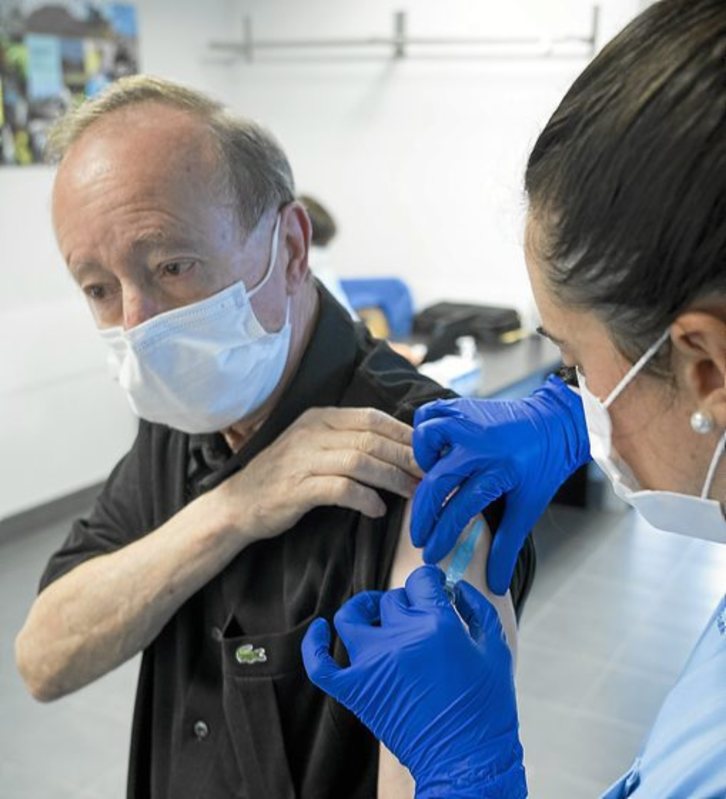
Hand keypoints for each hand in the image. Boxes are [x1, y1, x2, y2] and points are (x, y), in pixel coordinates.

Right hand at [216, 407, 421, 541]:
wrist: (238, 503)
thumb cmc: (284, 477)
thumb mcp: (314, 447)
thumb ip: (348, 441)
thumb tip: (398, 448)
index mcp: (319, 417)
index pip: (372, 417)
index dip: (404, 433)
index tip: (429, 451)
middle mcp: (312, 433)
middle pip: (371, 438)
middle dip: (406, 456)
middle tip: (430, 474)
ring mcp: (303, 459)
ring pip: (361, 461)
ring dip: (393, 478)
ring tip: (412, 493)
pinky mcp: (297, 488)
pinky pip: (341, 488)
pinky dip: (365, 498)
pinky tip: (378, 509)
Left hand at [302, 565, 526, 798]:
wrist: (467, 761)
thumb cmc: (487, 709)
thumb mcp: (496, 650)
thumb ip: (477, 610)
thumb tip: (457, 590)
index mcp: (437, 624)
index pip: (421, 580)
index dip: (431, 582)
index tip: (436, 590)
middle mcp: (400, 638)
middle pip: (392, 599)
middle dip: (408, 603)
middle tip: (420, 619)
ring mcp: (373, 664)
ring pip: (351, 618)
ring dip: (361, 608)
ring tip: (372, 610)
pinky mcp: (356, 691)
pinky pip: (321, 664)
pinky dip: (314, 645)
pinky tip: (320, 630)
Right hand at [412, 375, 589, 593]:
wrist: (556, 422)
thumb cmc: (544, 463)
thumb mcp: (529, 506)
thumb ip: (507, 545)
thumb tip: (497, 582)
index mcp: (499, 470)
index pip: (460, 510)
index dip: (441, 536)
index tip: (430, 553)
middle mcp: (479, 445)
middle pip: (436, 483)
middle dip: (423, 516)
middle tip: (419, 536)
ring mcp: (469, 422)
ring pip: (426, 438)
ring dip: (421, 462)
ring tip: (431, 481)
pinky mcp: (463, 407)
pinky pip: (430, 414)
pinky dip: (425, 432)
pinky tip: (433, 450)